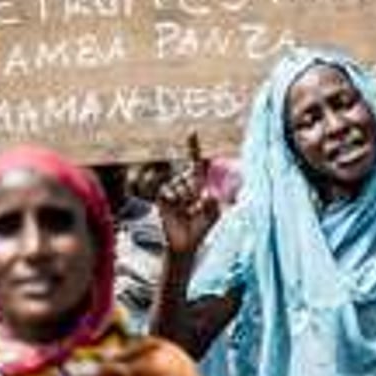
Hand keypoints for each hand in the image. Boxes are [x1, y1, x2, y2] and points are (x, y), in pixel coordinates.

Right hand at [158, 134, 219, 256]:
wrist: (185, 244)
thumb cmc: (201, 230)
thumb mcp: (212, 215)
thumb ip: (212, 203)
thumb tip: (207, 194)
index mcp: (199, 185)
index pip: (197, 164)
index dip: (193, 148)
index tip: (191, 131)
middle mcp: (185, 184)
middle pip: (189, 176)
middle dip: (194, 192)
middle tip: (195, 209)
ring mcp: (173, 190)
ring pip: (178, 184)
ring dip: (184, 200)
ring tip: (186, 213)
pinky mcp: (162, 198)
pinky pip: (165, 191)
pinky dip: (171, 200)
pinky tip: (174, 210)